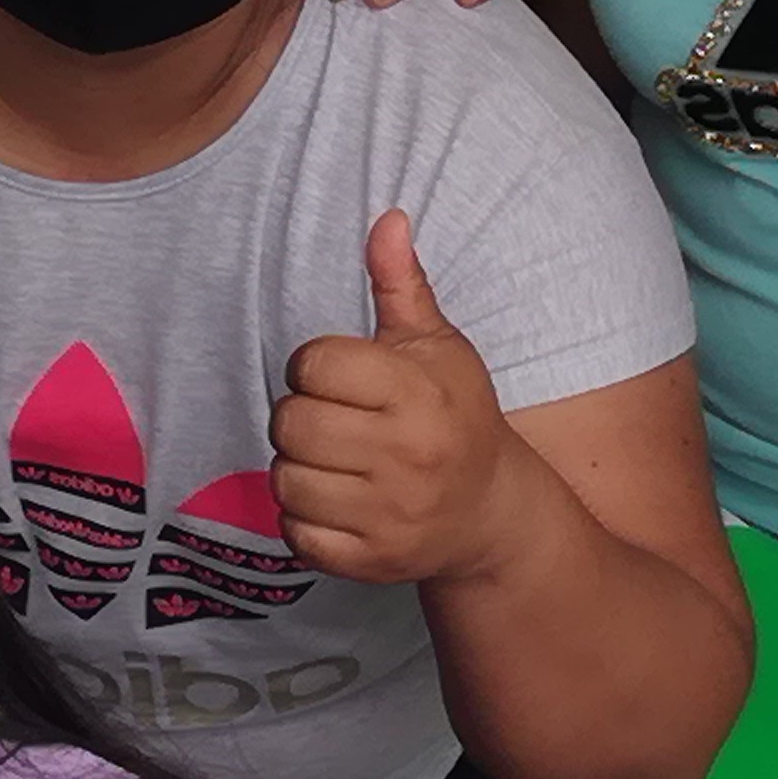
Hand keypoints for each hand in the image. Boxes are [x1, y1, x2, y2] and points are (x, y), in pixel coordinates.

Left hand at [273, 213, 513, 588]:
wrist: (491, 514)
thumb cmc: (456, 416)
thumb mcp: (438, 347)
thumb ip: (402, 285)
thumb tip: (387, 218)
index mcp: (417, 393)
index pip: (312, 365)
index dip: (315, 368)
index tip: (339, 379)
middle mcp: (406, 454)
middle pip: (289, 423)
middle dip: (300, 418)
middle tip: (332, 423)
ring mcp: (389, 513)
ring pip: (285, 479)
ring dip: (297, 469)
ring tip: (334, 463)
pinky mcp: (372, 560)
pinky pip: (296, 533)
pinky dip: (303, 519)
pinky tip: (336, 502)